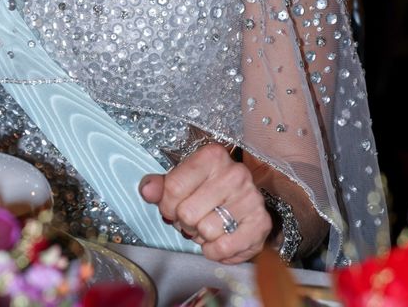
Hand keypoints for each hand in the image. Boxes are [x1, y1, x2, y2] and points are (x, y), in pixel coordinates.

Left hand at [139, 142, 271, 263]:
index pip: (173, 188)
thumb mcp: (182, 179)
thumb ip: (161, 185)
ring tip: (207, 225)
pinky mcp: (261, 223)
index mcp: (212, 156)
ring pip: (206, 232)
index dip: (166, 205)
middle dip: (184, 223)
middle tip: (192, 218)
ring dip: (201, 237)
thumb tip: (146, 190)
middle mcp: (235, 172)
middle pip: (188, 213)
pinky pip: (225, 248)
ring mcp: (250, 197)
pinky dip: (215, 251)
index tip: (172, 206)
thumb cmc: (208, 189)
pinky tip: (217, 239)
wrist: (243, 199)